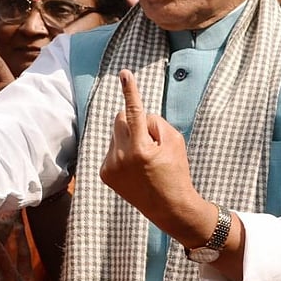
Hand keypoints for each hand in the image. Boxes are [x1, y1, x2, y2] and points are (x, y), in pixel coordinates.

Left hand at [100, 69, 209, 244]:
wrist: (169, 207)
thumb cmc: (176, 171)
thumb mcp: (175, 141)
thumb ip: (155, 123)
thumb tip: (136, 115)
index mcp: (141, 148)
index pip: (134, 111)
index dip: (130, 90)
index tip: (124, 73)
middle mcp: (121, 157)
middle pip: (120, 118)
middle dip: (133, 121)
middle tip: (149, 138)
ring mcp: (110, 166)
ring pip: (116, 134)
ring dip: (128, 138)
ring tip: (144, 159)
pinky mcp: (105, 173)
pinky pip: (112, 149)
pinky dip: (122, 152)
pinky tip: (134, 168)